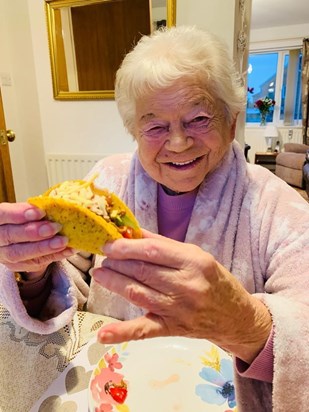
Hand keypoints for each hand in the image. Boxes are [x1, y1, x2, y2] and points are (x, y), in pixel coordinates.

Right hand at [0, 202, 74, 279]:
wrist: (19, 240)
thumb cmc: (23, 221)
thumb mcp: (23, 211)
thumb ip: (31, 210)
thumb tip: (50, 206)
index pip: (3, 215)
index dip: (20, 214)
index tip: (40, 212)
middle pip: (11, 236)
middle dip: (35, 232)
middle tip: (55, 227)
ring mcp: (6, 255)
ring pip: (21, 253)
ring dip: (45, 247)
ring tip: (63, 241)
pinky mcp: (18, 266)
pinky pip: (36, 263)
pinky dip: (55, 256)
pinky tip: (68, 250)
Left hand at [93, 230, 271, 363]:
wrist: (235, 316)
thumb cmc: (214, 280)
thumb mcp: (196, 255)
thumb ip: (163, 245)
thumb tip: (132, 233)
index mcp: (194, 262)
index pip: (152, 252)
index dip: (126, 247)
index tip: (110, 243)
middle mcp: (187, 286)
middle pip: (143, 271)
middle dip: (118, 262)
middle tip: (104, 256)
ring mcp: (179, 310)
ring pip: (138, 294)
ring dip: (114, 282)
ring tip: (101, 273)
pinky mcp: (172, 329)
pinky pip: (144, 331)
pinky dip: (122, 333)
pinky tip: (103, 334)